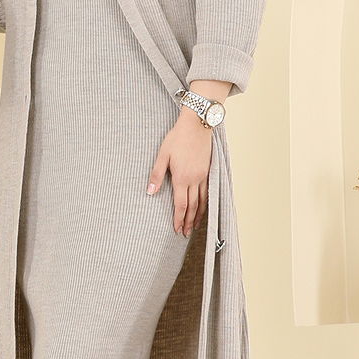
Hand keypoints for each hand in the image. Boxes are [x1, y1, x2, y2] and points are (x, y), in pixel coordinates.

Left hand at [147, 109, 212, 234]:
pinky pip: (208, 192)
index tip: (176, 229)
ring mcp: (203, 175)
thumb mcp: (162, 155)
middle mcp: (194, 179)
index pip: (180, 205)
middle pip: (192, 206)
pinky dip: (206, 203)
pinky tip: (203, 208)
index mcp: (181, 178)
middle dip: (188, 221)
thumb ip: (156, 174)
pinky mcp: (208, 171)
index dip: (178, 219)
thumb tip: (150, 192)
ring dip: (198, 215)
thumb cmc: (177, 138)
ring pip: (202, 201)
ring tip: (194, 226)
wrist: (197, 125)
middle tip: (184, 233)